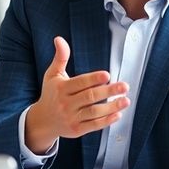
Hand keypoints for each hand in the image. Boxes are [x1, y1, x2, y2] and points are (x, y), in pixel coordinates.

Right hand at [25, 37, 130, 152]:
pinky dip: (106, 121)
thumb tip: (59, 39)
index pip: (79, 83)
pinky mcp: (76, 130)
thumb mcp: (52, 75)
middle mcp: (66, 104)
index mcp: (61, 88)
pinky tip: (118, 114)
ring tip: (126, 100)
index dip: (93, 79)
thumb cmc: (51, 94)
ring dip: (111, 107)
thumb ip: (60, 57)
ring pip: (94, 113)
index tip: (107, 75)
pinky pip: (93, 126)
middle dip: (108, 91)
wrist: (43, 120)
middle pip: (90, 97)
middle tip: (124, 86)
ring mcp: (71, 118)